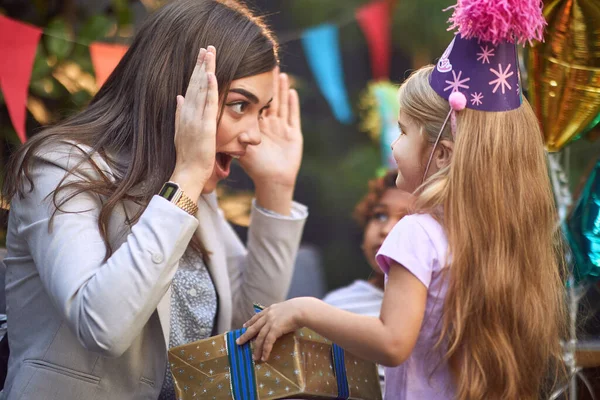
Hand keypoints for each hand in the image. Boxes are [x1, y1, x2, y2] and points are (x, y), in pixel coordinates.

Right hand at [170, 46, 217, 201]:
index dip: (196, 71)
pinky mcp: (205, 126)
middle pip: (195, 83)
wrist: (189, 171)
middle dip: (201, 64)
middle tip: (207, 46)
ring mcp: (195, 118)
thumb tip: (179, 97)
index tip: (201, 56)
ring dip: (206, 70)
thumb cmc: (189, 155)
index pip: (191, 87)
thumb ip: (181, 113)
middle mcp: (188, 112)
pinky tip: (212, 75)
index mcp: (185, 113)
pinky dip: (211, 89)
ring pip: (201, 89)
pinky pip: (209, 104)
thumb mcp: (182, 131)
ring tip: (209, 52)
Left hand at [236, 298, 311, 361]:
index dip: (250, 322)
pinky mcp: (275, 329)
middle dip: (245, 335)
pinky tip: (264, 357)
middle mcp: (268, 316)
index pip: (257, 317)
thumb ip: (282, 313)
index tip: (244, 326)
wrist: (302, 309)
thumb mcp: (286, 308)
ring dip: (256, 348)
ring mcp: (270, 323)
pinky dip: (265, 351)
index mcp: (270, 309)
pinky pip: (268, 342)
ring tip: (254, 357)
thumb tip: (284, 318)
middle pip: (253, 327)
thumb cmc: (299, 308)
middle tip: (239, 342)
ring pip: (259, 337)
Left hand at [240, 70, 302, 188]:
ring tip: (280, 73)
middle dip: (269, 84)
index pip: (255, 104)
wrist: (273, 181)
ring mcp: (282, 129)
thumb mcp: (244, 150)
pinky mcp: (293, 134)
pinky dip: (293, 104)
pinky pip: (293, 116)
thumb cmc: (256, 168)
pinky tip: (292, 92)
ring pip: (282, 104)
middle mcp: (269, 125)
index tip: (250, 75)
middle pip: (270, 100)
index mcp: (256, 127)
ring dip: (281, 90)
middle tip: (267, 66)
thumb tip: (232, 128)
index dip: (254, 90)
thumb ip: (238, 139)